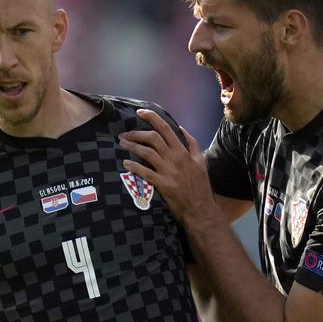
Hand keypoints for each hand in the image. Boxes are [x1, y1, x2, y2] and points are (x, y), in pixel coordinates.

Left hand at [120, 109, 217, 225]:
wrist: (200, 209)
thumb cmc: (200, 185)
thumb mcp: (201, 161)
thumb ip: (192, 143)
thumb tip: (181, 128)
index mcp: (183, 151)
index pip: (166, 129)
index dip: (152, 118)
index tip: (140, 112)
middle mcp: (175, 159)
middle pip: (153, 138)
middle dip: (136, 133)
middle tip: (125, 134)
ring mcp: (168, 172)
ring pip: (147, 153)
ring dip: (132, 146)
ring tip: (122, 144)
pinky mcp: (162, 185)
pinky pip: (145, 173)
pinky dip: (134, 166)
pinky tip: (125, 163)